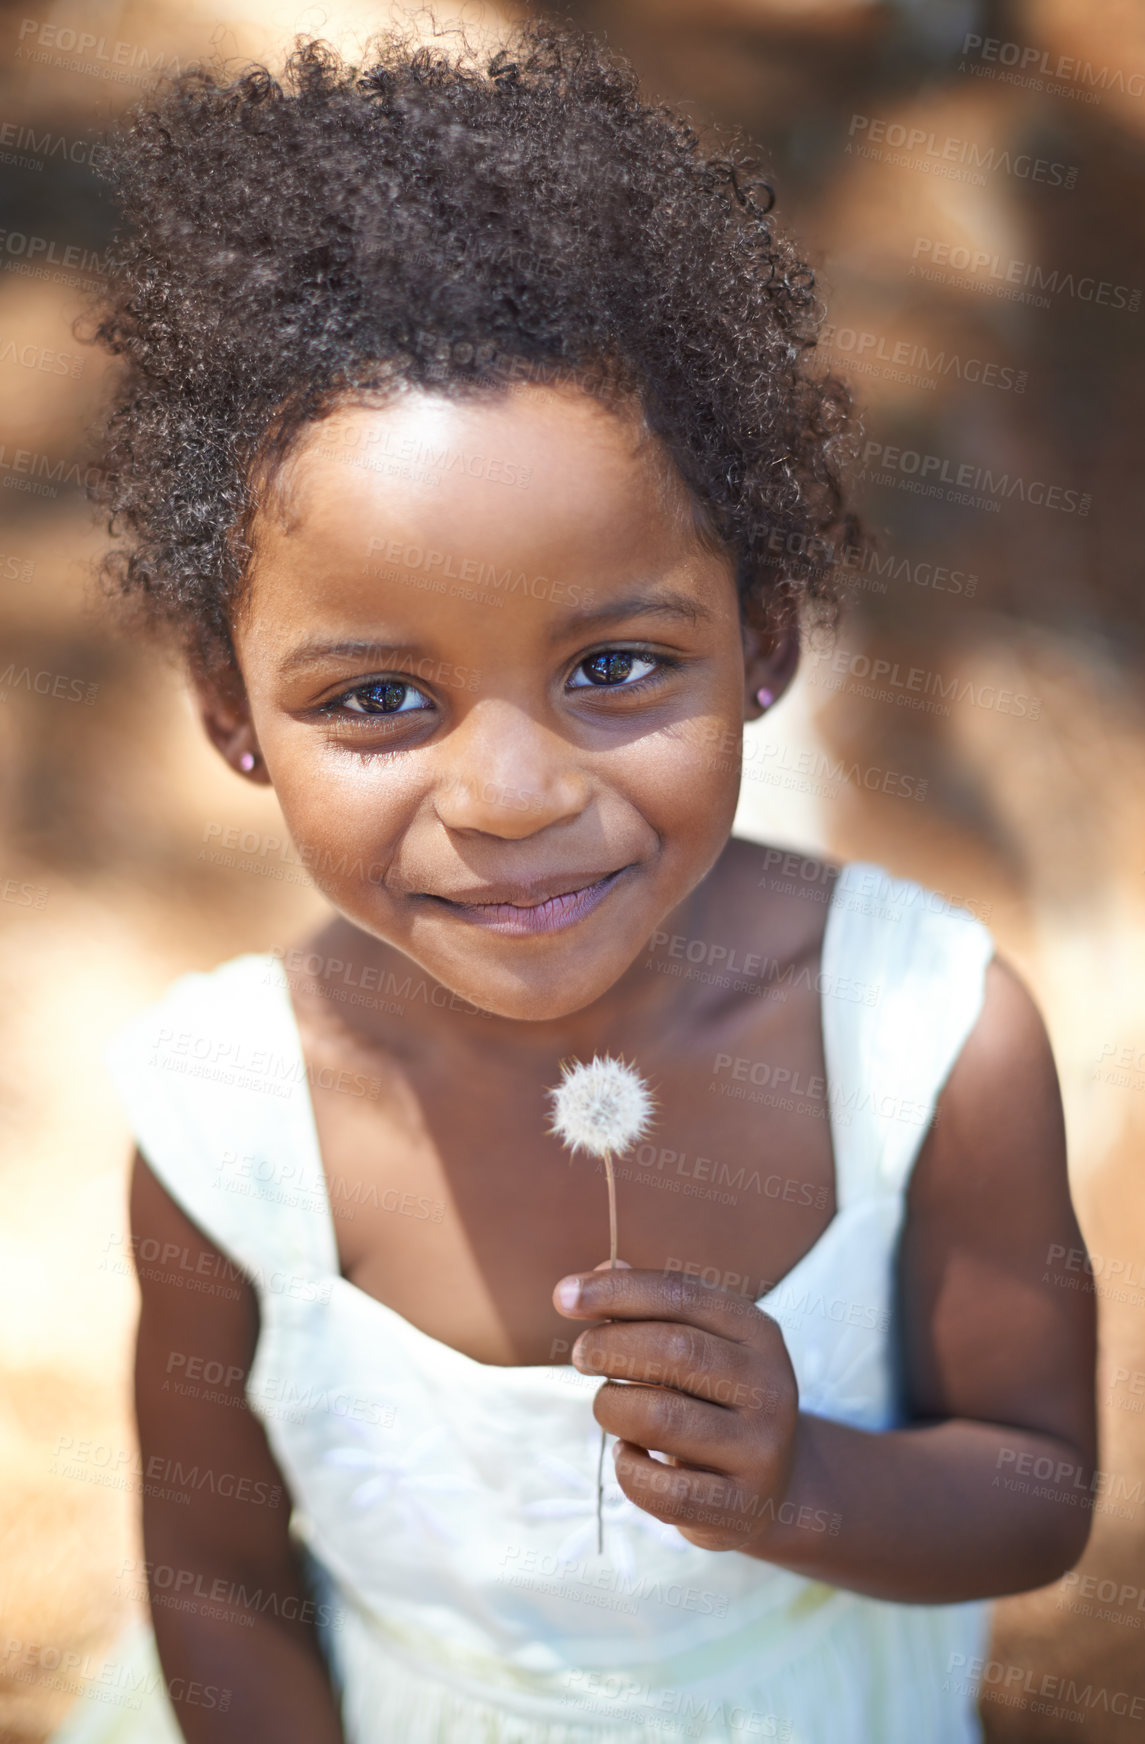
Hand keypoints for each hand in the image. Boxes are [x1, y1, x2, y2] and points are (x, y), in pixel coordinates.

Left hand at [552, 1265, 798, 1552]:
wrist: (770, 1492)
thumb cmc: (712, 1403)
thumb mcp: (697, 1348)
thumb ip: (651, 1309)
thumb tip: (600, 1270)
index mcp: (759, 1334)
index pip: (682, 1295)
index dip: (617, 1290)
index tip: (563, 1295)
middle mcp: (770, 1388)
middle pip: (674, 1350)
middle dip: (609, 1346)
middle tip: (580, 1355)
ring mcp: (760, 1451)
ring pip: (660, 1417)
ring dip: (612, 1406)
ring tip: (607, 1406)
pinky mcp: (738, 1507)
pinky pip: (661, 1488)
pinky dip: (626, 1468)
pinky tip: (628, 1455)